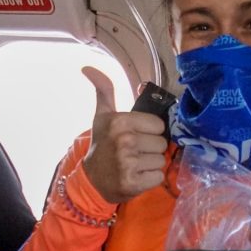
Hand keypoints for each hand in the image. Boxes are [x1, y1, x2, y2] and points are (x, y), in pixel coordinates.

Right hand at [81, 67, 167, 202]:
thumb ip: (104, 91)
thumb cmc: (102, 145)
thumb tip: (88, 67)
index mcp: (120, 121)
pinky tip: (137, 176)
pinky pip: (158, 176)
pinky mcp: (134, 182)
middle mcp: (125, 140)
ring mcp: (129, 163)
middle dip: (151, 148)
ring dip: (151, 164)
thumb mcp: (102, 116)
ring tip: (135, 164)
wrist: (93, 180)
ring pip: (161, 159)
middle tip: (134, 152)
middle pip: (162, 143)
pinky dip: (150, 178)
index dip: (149, 131)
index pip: (158, 125)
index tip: (135, 136)